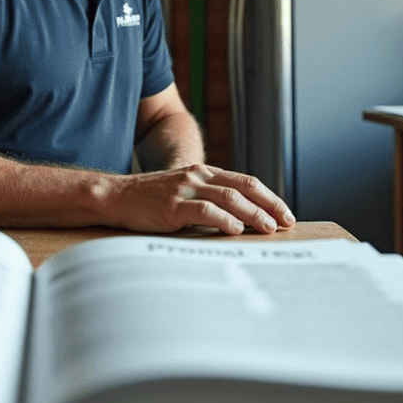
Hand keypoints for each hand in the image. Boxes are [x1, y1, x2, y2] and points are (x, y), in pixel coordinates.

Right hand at [105, 164, 294, 234]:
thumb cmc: (151, 201)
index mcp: (204, 172)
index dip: (269, 197)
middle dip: (269, 205)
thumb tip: (240, 222)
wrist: (116, 197)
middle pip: (244, 187)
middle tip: (287, 222)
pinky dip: (224, 219)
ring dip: (252, 213)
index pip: (246, 182)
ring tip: (268, 228)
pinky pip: (204, 209)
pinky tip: (236, 229)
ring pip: (229, 197)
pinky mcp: (172, 205)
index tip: (285, 214)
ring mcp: (185, 188)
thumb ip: (208, 201)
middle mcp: (198, 176)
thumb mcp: (183, 194)